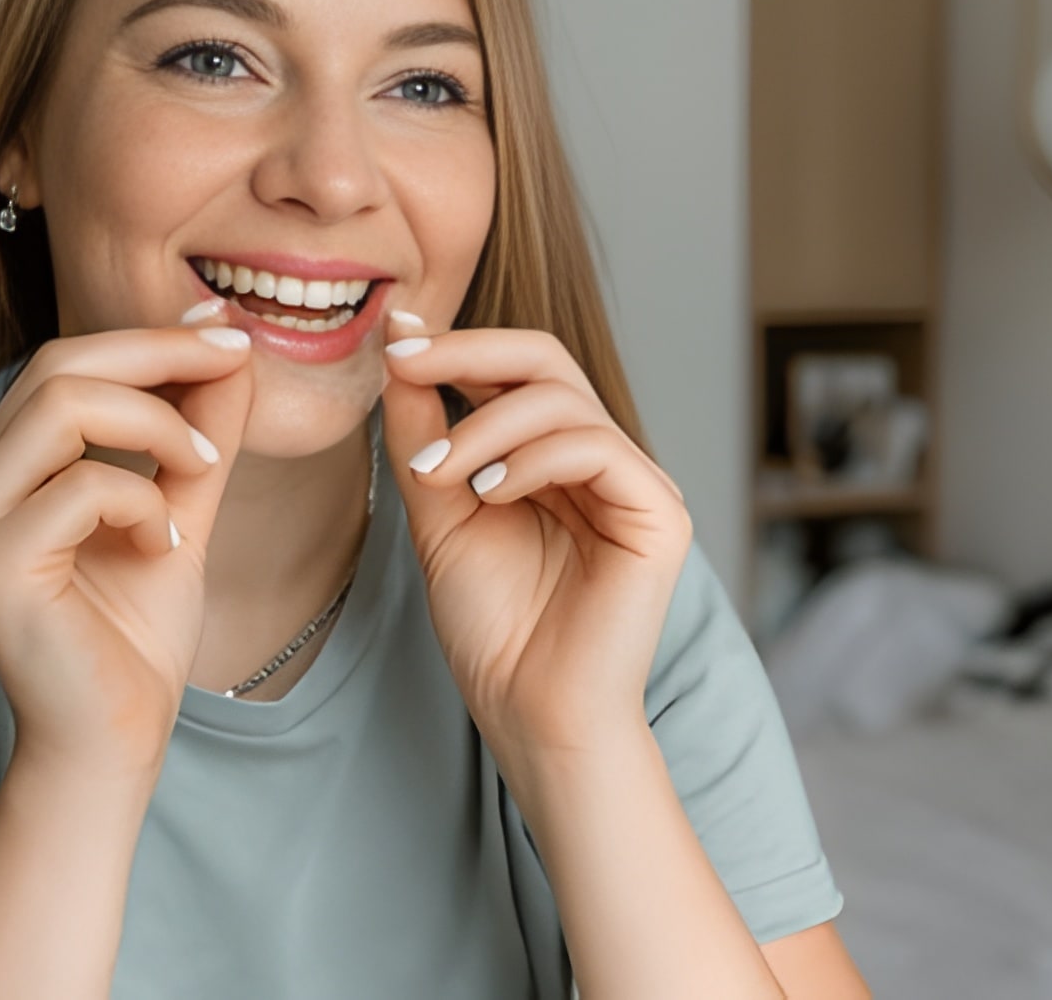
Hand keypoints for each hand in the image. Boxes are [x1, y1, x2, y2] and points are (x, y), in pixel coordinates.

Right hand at [0, 303, 252, 775]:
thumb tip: (226, 341)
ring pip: (60, 407)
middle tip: (236, 362)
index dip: (152, 338)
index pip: (65, 363)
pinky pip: (78, 486)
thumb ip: (197, 430)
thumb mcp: (180, 505)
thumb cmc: (135, 635)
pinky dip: (142, 500)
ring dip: (156, 424)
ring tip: (202, 469)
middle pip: (56, 366)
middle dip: (159, 354)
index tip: (230, 333)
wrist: (114, 739)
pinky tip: (162, 545)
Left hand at [379, 314, 692, 756]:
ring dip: (483, 426)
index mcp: (556, 457)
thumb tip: (399, 355)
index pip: (516, 370)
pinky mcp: (660, 514)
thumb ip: (425, 436)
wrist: (532, 713)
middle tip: (402, 363)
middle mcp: (602, 460)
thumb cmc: (494, 628)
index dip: (456, 345)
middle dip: (467, 352)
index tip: (391, 337)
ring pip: (563, 400)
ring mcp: (636, 483)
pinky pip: (596, 448)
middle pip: (546, 361)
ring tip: (437, 474)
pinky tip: (489, 494)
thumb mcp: (440, 513)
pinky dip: (534, 458)